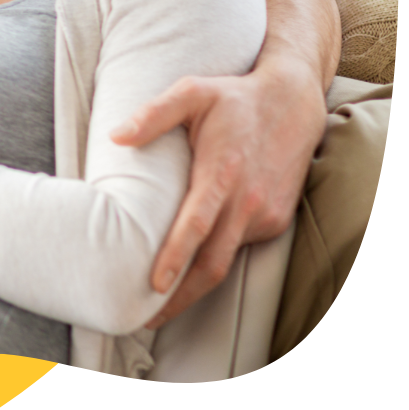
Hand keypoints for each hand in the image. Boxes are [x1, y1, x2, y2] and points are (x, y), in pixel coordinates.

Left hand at [110, 58, 325, 327]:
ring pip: (225, 259)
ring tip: (160, 301)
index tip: (155, 285)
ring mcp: (264, 214)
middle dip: (180, 296)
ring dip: (195, 284)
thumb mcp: (191, 92)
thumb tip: (116, 136)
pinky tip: (192, 264)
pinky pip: (240, 245)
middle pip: (212, 263)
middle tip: (145, 316)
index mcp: (222, 172)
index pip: (197, 226)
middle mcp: (246, 200)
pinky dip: (215, 259)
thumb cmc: (233, 98)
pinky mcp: (275, 219)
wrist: (292, 101)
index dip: (176, 258)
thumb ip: (154, 114)